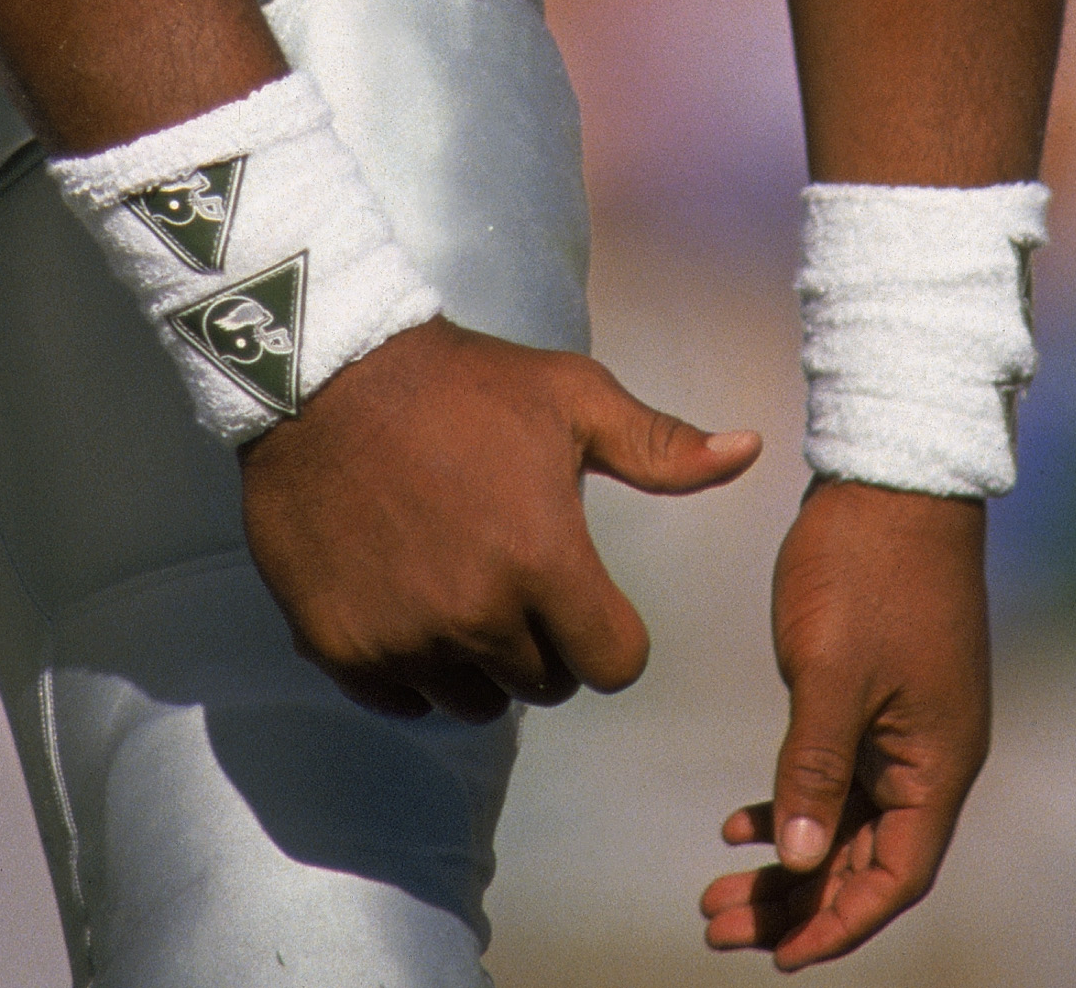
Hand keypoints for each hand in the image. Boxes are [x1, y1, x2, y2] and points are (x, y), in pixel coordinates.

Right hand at [240, 315, 758, 723]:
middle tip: (509, 564)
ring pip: (476, 701)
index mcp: (545, 562)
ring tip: (455, 575)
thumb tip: (751, 451)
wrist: (325, 373)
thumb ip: (662, 446)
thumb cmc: (461, 382)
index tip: (581, 586)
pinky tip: (403, 592)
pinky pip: (404, 698)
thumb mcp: (571, 397)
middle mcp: (477, 615)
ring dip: (478, 657)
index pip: (614, 665)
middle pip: (544, 685)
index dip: (608, 629)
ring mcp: (405, 639)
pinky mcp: (342, 649)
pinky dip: (411, 662)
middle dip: (542, 638)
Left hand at [702, 479, 989, 966]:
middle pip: (862, 859)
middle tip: (716, 924)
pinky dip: (793, 800)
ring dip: (786, 859)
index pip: (893, 877)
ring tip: (716, 889)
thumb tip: (801, 863)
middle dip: (794, 901)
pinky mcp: (880, 692)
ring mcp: (907, 723)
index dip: (838, 925)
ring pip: (844, 820)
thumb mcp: (830, 672)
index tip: (776, 956)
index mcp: (937, 763)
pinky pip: (839, 773)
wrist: (890, 470)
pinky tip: (738, 818)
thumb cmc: (866, 566)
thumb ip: (814, 769)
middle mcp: (931, 755)